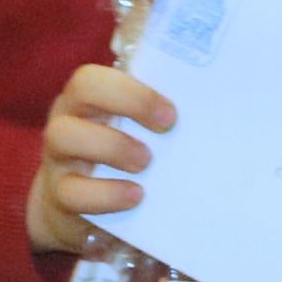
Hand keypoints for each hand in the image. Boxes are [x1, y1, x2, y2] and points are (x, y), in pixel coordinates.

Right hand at [26, 60, 176, 253]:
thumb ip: (164, 115)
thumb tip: (223, 109)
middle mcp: (71, 115)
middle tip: (167, 126)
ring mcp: (58, 153)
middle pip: (82, 87)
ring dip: (112, 146)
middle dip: (130, 101)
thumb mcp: (143, 131)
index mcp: (94, 96)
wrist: (82, 211)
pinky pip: (70, 191)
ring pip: (63, 134)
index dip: (135, 87)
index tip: (172, 112)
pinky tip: (134, 196)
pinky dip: (106, 194)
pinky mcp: (58, 193)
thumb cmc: (125, 157)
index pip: (101, 70)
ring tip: (145, 163)